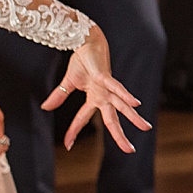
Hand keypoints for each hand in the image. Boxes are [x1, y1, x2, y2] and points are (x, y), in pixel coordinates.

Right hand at [42, 25, 151, 152]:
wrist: (85, 41)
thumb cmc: (81, 60)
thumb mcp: (68, 83)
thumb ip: (59, 96)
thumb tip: (45, 108)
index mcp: (94, 98)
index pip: (83, 118)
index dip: (74, 131)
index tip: (68, 146)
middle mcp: (103, 96)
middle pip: (111, 120)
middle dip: (120, 136)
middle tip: (130, 151)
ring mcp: (106, 88)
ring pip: (122, 106)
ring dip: (134, 118)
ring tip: (146, 128)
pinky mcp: (106, 77)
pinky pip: (117, 88)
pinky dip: (126, 95)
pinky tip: (136, 104)